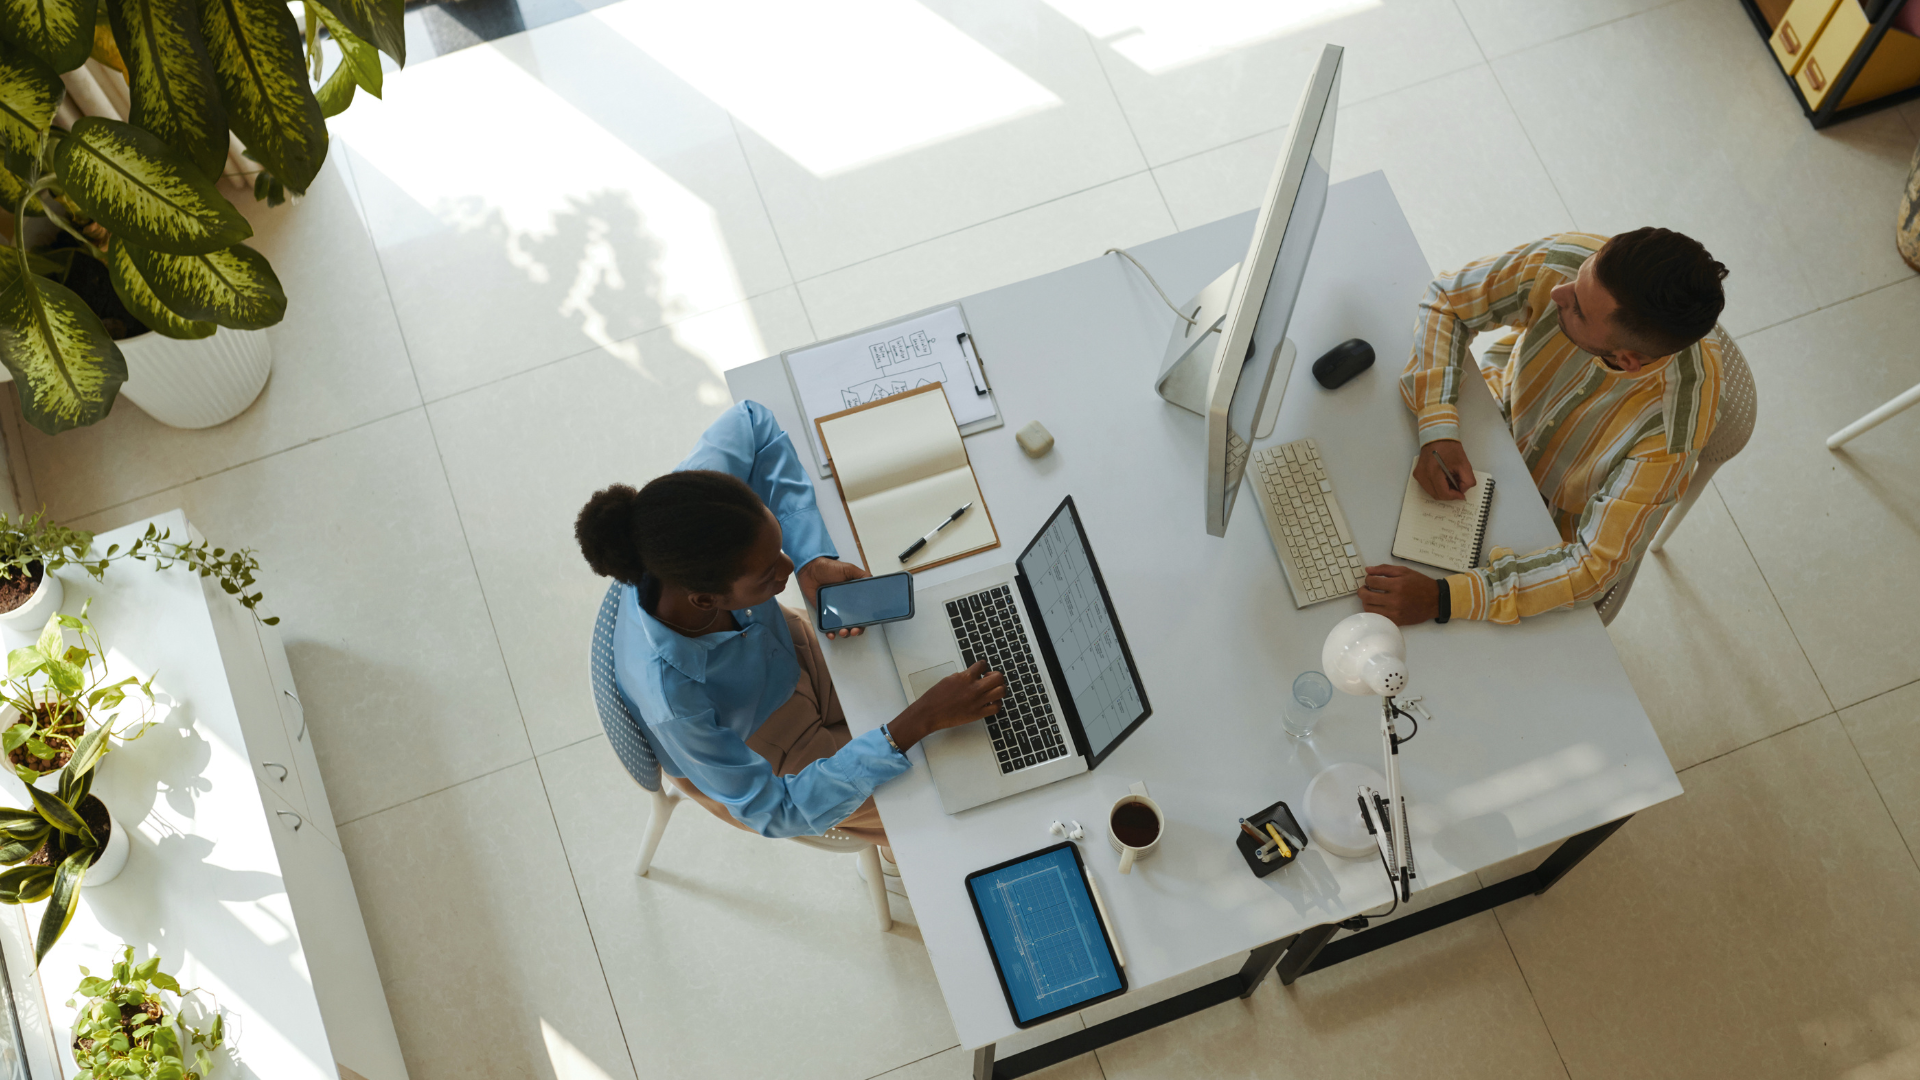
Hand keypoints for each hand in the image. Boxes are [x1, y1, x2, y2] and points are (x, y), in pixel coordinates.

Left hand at [798, 557, 869, 637]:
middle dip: (856, 630)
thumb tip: (872, 581)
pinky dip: (830, 632)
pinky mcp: (823, 612)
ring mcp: (835, 609)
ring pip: (842, 626)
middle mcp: (846, 605)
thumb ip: (861, 575)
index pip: (863, 611)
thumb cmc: (829, 567)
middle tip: (854, 631)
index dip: (865, 620)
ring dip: (845, 633)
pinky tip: (832, 634)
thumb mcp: (849, 569)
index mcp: (854, 596)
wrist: (810, 569)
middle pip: (855, 622)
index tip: (865, 624)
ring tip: (843, 632)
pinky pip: (827, 626)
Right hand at [889, 661, 1006, 751]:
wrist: (929, 713)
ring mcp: (977, 701)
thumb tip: (971, 675)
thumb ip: (962, 677)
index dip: (984, 666)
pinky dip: (997, 703)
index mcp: (965, 677)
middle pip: (998, 677)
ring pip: (1001, 691)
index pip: (983, 665)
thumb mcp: (949, 679)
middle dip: (996, 676)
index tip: (983, 670)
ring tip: (993, 691)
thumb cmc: (935, 697)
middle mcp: (973, 688)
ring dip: (999, 689)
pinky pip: (996, 707)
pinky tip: (991, 702)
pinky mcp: (977, 713)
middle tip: (990, 679)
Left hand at [1360, 564, 1440, 625]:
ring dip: (1366, 601)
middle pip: (1367, 597)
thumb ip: (1384, 569)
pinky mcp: (1396, 621)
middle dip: (1362, 591)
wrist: (1435, 600)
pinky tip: (1377, 606)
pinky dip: (1374, 611)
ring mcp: (1395, 612)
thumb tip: (1368, 570)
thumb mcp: (1404, 571)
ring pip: (1369, 609)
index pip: (1371, 582)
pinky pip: (1377, 618)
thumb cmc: (1420, 583)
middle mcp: (1394, 600)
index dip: (1368, 579)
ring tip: (1371, 597)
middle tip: (1365, 588)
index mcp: (1397, 585)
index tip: (1371, 579)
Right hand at [1415, 440, 1476, 501]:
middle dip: (1449, 494)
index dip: (1454, 496)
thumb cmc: (1450, 447)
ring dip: (1443, 491)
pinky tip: (1444, 479)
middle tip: (1458, 488)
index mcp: (1433, 471)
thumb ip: (1467, 480)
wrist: (1437, 436)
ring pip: (1432, 492)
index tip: (1462, 494)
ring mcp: (1418, 475)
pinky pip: (1428, 487)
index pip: (1443, 493)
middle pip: (1436, 495)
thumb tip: (1462, 490)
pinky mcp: (1418, 474)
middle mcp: (1423, 475)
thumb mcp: (1464, 463)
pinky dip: (1437, 487)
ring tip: (1451, 482)